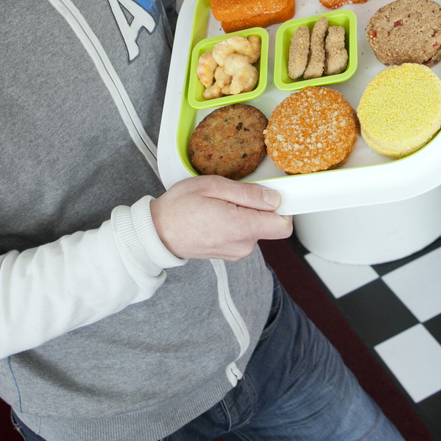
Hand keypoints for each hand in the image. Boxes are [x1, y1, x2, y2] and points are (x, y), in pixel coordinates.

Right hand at [151, 176, 291, 260]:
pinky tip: (217, 215)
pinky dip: (237, 223)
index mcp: (240, 228)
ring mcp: (236, 252)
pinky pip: (244, 235)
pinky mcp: (229, 253)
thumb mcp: (213, 187)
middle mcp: (242, 245)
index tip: (277, 194)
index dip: (284, 208)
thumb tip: (274, 198)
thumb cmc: (178, 208)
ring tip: (220, 204)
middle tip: (234, 194)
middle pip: (270, 224)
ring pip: (256, 228)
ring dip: (245, 214)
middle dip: (258, 207)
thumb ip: (247, 194)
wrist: (156, 233)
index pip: (283, 226)